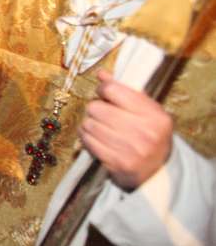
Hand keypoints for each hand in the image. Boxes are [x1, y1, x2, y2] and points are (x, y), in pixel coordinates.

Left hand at [79, 69, 173, 189]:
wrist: (159, 171)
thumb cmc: (151, 134)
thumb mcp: (147, 110)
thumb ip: (124, 90)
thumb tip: (101, 74)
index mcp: (154, 115)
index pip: (112, 90)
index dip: (103, 89)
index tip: (104, 93)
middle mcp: (144, 132)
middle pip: (96, 108)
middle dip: (96, 108)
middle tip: (103, 113)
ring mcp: (130, 150)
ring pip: (89, 124)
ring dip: (90, 123)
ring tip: (100, 126)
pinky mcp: (116, 163)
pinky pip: (87, 141)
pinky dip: (87, 137)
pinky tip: (96, 137)